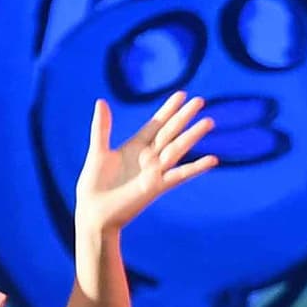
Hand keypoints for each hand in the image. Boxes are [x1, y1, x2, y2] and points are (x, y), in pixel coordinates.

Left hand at [74, 94, 216, 242]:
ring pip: (177, 148)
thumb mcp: (98, 151)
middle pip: (170, 132)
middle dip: (184, 116)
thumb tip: (101, 102)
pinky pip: (180, 175)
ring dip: (192, 136)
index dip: (168, 109)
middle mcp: (149, 156)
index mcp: (135, 146)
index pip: (156, 123)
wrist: (94, 211)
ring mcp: (155, 171)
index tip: (182, 94)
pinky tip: (212, 160)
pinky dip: (196, 168)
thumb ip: (102, 127)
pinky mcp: (157, 186)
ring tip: (208, 122)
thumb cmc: (94, 184)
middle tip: (200, 100)